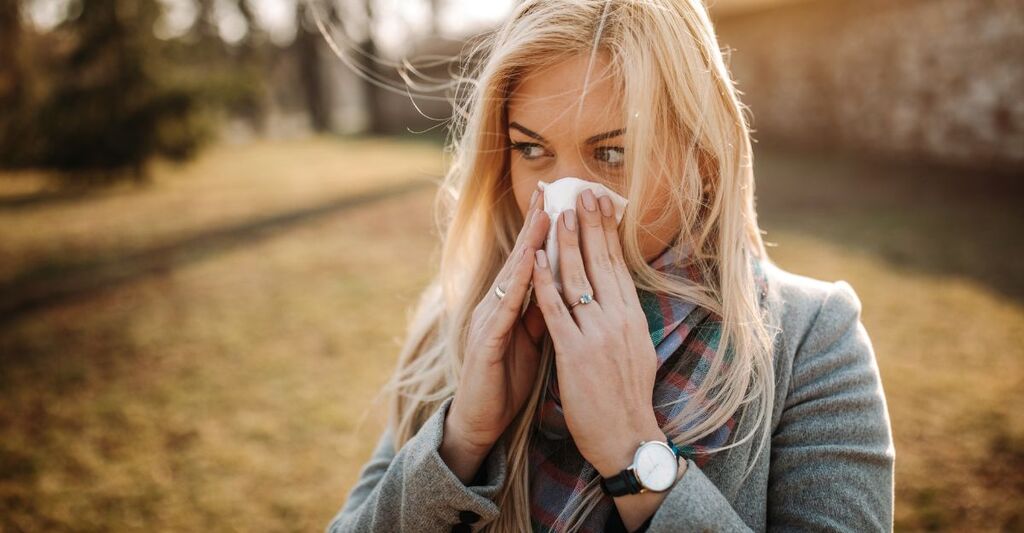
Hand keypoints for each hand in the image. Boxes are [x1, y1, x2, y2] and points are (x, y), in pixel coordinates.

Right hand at [445, 187, 550, 459]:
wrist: (481, 420)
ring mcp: (487, 321)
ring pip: (512, 276)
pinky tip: (529, 266)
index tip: (562, 201)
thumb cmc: (506, 379)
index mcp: (510, 305)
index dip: (544, 232)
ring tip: (545, 216)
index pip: (531, 261)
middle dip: (535, 224)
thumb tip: (562, 287)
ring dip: (529, 245)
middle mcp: (495, 305)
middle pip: (520, 258)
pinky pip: (504, 308)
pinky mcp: (484, 342)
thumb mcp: (532, 341)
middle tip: (550, 190)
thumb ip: (542, 313)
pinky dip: (518, 285)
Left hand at [530, 188, 664, 477]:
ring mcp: (597, 335)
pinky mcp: (575, 352)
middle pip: (601, 263)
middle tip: (580, 192)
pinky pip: (556, 309)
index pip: (617, 265)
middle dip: (589, 225)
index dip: (607, 232)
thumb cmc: (628, 398)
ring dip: (566, 242)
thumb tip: (620, 295)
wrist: (627, 437)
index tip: (599, 204)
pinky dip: (545, 281)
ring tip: (558, 212)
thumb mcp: (636, 351)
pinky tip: (537, 258)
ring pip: (578, 278)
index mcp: (632, 318)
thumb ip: (625, 321)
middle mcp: (619, 320)